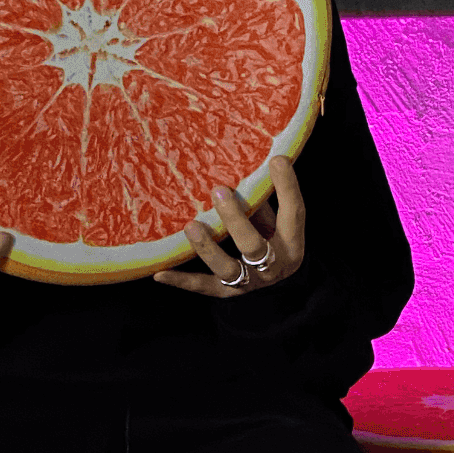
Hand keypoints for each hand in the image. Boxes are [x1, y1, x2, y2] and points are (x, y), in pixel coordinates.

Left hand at [152, 156, 305, 297]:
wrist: (273, 280)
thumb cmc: (271, 237)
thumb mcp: (274, 219)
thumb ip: (259, 201)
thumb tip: (240, 166)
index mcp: (291, 244)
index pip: (294, 214)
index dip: (287, 187)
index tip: (277, 160)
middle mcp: (273, 266)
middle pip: (254, 245)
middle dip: (235, 218)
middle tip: (219, 190)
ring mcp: (249, 282)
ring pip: (228, 269)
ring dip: (208, 248)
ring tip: (191, 226)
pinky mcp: (226, 292)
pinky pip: (202, 286)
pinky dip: (181, 281)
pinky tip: (159, 273)